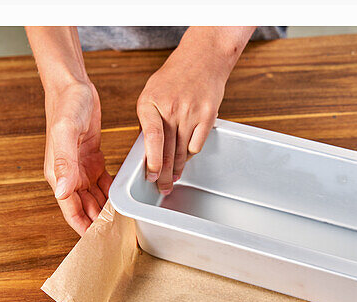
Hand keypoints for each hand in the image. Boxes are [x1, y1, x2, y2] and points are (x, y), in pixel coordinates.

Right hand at [43, 80, 111, 234]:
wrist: (73, 85)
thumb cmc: (67, 105)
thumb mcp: (66, 132)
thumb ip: (64, 162)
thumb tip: (61, 192)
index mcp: (58, 173)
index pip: (70, 210)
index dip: (84, 228)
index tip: (99, 242)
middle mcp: (68, 175)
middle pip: (84, 208)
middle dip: (98, 224)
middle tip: (119, 237)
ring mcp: (80, 168)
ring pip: (94, 199)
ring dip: (106, 211)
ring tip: (124, 225)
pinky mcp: (92, 160)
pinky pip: (102, 185)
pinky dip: (111, 195)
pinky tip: (123, 203)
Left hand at [135, 28, 247, 193]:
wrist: (202, 60)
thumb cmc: (175, 77)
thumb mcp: (152, 93)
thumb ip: (150, 119)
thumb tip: (148, 149)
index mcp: (150, 102)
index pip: (152, 137)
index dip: (153, 160)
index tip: (152, 175)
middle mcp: (171, 108)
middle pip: (169, 150)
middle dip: (165, 173)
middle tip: (163, 187)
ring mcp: (191, 113)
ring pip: (184, 151)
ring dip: (179, 168)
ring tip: (174, 179)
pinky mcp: (208, 117)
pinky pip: (198, 144)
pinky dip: (191, 154)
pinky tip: (187, 158)